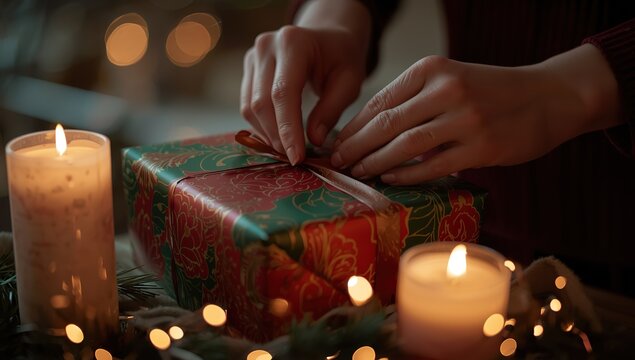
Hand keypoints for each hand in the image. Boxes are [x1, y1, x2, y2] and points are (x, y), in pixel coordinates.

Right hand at [240, 0, 370, 163]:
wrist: (327, 38)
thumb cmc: (340, 59)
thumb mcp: (349, 82)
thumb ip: (331, 110)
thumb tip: (313, 140)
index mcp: (294, 42)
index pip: (283, 93)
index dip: (288, 129)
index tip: (296, 157)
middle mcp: (267, 46)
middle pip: (262, 102)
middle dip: (277, 136)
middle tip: (294, 158)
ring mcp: (253, 55)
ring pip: (250, 106)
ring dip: (267, 134)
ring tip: (287, 148)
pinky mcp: (248, 67)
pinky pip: (247, 104)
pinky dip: (261, 125)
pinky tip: (277, 137)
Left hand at [331, 44, 619, 183]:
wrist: (549, 97)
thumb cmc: (491, 91)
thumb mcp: (451, 80)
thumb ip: (414, 100)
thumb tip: (368, 132)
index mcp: (433, 69)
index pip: (380, 101)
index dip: (353, 127)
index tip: (335, 144)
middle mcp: (447, 89)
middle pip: (386, 123)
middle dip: (355, 146)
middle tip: (336, 163)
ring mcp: (465, 118)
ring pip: (405, 145)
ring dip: (375, 162)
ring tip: (356, 174)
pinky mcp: (481, 146)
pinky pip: (434, 165)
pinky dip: (407, 174)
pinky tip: (390, 179)